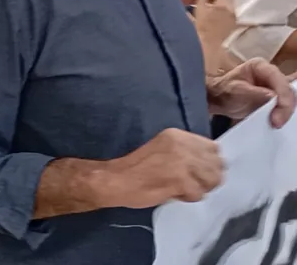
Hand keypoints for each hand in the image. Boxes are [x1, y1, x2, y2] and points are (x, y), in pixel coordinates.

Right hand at [105, 127, 222, 208]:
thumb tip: (211, 165)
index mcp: (177, 135)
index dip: (210, 162)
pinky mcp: (181, 180)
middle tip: (190, 183)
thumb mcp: (163, 149)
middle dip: (208, 177)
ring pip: (212, 180)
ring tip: (181, 188)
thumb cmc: (136, 167)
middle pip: (217, 165)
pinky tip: (173, 193)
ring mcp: (182, 162)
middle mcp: (182, 145)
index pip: (214, 148)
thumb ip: (186, 152)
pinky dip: (188, 197)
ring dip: (200, 188)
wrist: (115, 179)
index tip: (199, 171)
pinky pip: (199, 194)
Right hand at [193, 0, 235, 53]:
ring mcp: (234, 16)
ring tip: (211, 0)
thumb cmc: (202, 26)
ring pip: (230, 2)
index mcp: (223, 4)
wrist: (211, 43)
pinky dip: (224, 6)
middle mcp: (231, 9)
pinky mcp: (233, 22)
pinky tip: (216, 9)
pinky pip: (231, 9)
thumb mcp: (199, 9)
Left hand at [208, 57, 295, 126]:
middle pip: (287, 89)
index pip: (278, 79)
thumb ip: (253, 93)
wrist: (219, 100)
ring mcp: (275, 86)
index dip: (283, 96)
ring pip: (290, 98)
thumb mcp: (235, 91)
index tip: (278, 114)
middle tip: (277, 122)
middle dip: (285, 107)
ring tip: (277, 123)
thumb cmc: (224, 91)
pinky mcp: (277, 98)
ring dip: (286, 112)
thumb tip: (272, 96)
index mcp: (260, 67)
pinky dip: (285, 112)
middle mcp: (271, 74)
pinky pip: (286, 104)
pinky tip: (283, 120)